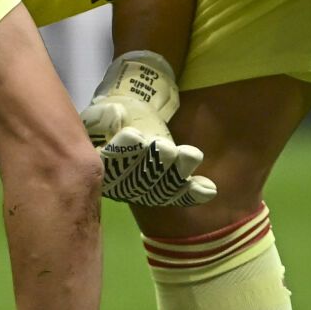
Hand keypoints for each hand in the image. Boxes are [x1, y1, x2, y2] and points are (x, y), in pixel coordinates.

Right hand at [79, 52, 216, 207]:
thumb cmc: (112, 121)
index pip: (109, 161)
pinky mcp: (163, 191)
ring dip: (177, 173)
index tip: (135, 136)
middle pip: (138, 179)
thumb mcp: (102, 113)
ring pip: (161, 188)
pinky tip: (210, 189)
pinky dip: (194, 193)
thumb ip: (106, 117)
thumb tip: (117, 115)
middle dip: (155, 163)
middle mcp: (121, 184)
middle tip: (168, 148)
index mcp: (100, 165)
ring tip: (192, 156)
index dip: (123, 150)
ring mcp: (144, 191)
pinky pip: (178, 196)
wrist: (126, 129)